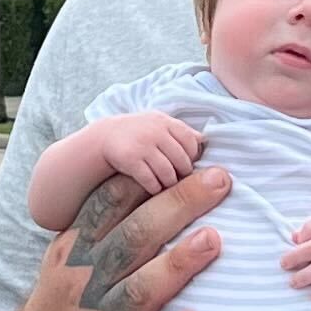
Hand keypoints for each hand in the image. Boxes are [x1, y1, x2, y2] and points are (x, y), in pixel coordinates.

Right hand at [22, 160, 229, 310]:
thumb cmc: (65, 295)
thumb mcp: (69, 252)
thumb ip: (103, 220)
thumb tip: (153, 174)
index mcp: (77, 246)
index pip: (110, 203)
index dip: (146, 179)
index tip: (187, 158)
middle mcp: (86, 278)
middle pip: (135, 236)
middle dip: (177, 205)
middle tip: (220, 180)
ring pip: (140, 288)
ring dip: (177, 263)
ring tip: (212, 238)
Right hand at [90, 110, 204, 199]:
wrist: (106, 136)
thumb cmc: (139, 132)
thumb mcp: (160, 124)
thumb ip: (181, 132)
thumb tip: (204, 141)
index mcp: (166, 122)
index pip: (191, 142)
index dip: (192, 157)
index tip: (186, 165)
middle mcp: (155, 131)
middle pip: (182, 160)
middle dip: (183, 174)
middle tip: (179, 181)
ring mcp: (142, 145)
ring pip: (168, 173)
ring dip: (169, 184)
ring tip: (167, 187)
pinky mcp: (130, 159)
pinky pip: (150, 181)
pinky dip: (154, 188)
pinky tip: (153, 189)